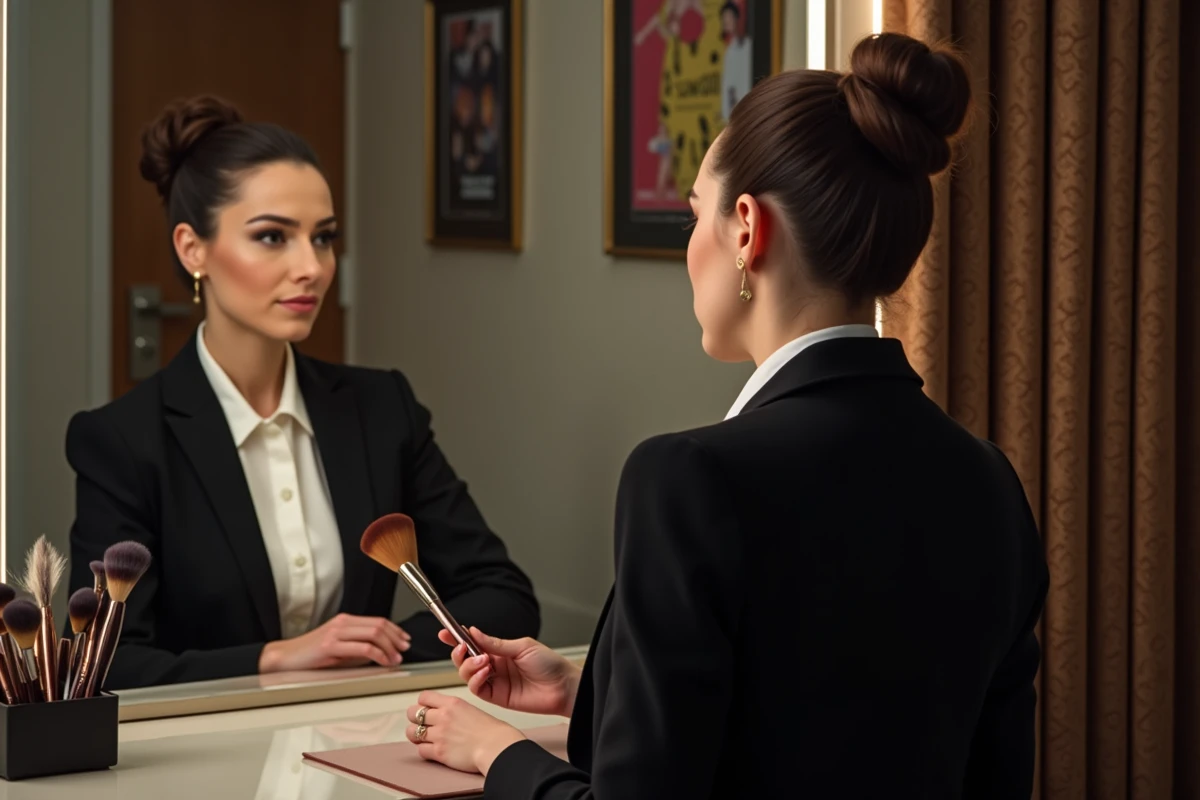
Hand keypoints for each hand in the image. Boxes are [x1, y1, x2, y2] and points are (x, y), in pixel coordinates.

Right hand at [259, 613, 410, 672]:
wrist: (285, 658)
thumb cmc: (311, 655)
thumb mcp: (339, 647)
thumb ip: (358, 646)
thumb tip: (382, 652)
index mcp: (345, 621)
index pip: (378, 620)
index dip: (395, 630)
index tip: (404, 640)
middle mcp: (342, 623)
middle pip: (379, 625)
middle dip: (396, 637)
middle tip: (404, 649)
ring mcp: (336, 633)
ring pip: (374, 634)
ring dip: (389, 647)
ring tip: (395, 658)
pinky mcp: (331, 645)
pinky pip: (363, 648)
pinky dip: (378, 655)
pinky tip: (383, 662)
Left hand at [406, 691, 524, 775]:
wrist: (497, 746)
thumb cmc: (491, 731)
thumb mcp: (471, 710)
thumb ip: (454, 710)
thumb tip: (443, 714)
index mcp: (452, 703)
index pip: (423, 696)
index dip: (422, 704)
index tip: (425, 710)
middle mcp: (443, 716)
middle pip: (412, 713)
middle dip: (415, 719)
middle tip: (421, 725)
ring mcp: (439, 734)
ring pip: (412, 732)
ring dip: (415, 736)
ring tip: (422, 738)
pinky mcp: (439, 752)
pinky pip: (420, 750)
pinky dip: (424, 751)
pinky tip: (432, 750)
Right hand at [438, 627, 580, 716]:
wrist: (563, 687)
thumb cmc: (549, 664)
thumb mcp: (522, 647)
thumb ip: (496, 643)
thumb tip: (474, 632)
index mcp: (500, 651)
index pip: (474, 643)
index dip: (457, 638)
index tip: (445, 633)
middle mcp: (494, 665)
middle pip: (465, 659)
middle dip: (459, 652)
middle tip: (462, 647)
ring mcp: (494, 681)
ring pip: (467, 674)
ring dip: (469, 665)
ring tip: (483, 660)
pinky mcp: (496, 697)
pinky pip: (477, 689)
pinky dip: (476, 679)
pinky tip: (486, 671)